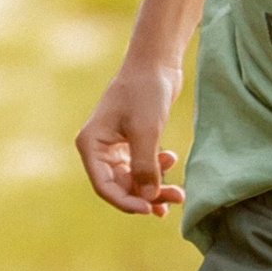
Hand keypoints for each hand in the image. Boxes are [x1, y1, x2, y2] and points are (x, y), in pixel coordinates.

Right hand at [76, 59, 185, 216]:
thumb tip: (148, 199)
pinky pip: (142, 167)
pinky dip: (157, 171)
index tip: (149, 208)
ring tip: (179, 193)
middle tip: (173, 200)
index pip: (104, 186)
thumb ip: (145, 167)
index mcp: (91, 145)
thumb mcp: (146, 131)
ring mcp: (115, 147)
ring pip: (133, 179)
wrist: (156, 62)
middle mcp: (99, 149)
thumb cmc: (145, 91)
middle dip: (146, 196)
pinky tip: (171, 161)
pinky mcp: (131, 142)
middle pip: (120, 186)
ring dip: (155, 187)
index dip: (126, 202)